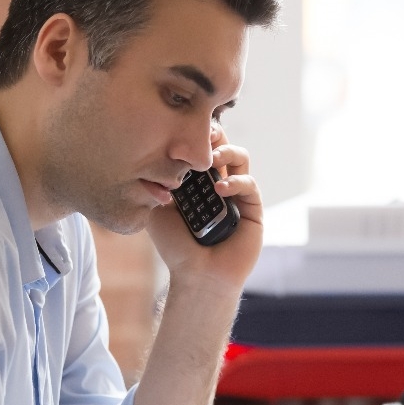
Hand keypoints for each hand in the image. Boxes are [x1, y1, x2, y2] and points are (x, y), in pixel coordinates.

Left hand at [147, 124, 262, 294]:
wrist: (196, 275)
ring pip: (240, 157)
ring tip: (211, 159)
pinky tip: (219, 189)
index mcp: (197, 182)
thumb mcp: (156, 211)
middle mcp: (218, 183)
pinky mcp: (252, 208)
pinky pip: (249, 184)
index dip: (194, 136)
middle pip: (221, 146)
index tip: (182, 129)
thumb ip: (155, 186)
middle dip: (213, 136)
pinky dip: (235, 181)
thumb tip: (151, 158)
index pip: (200, 149)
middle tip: (201, 135)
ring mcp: (237, 194)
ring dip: (226, 151)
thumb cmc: (176, 247)